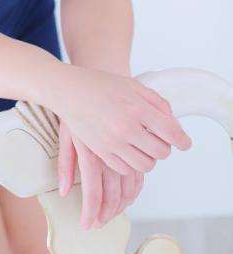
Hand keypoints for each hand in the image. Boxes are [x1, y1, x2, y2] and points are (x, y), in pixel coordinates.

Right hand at [51, 63, 191, 175]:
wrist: (68, 90)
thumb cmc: (101, 85)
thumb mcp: (133, 85)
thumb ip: (157, 102)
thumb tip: (173, 124)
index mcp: (137, 108)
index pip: (171, 132)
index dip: (183, 140)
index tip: (185, 143)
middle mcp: (126, 127)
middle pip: (161, 152)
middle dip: (165, 148)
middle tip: (159, 140)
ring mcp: (112, 142)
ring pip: (145, 165)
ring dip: (149, 157)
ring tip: (142, 145)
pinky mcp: (101, 152)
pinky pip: (126, 168)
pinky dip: (131, 162)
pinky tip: (127, 149)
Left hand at [57, 116, 145, 228]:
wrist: (95, 79)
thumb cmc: (78, 109)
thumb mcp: (67, 135)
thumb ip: (66, 163)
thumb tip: (64, 192)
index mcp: (91, 152)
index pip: (95, 191)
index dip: (93, 211)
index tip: (88, 226)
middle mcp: (111, 151)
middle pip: (116, 195)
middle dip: (110, 211)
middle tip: (101, 221)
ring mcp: (128, 145)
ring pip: (133, 185)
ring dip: (123, 201)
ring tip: (113, 210)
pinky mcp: (140, 137)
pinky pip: (143, 168)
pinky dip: (137, 182)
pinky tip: (129, 187)